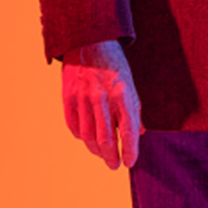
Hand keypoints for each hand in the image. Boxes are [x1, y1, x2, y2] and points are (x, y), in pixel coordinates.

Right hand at [61, 39, 141, 168]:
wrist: (89, 42)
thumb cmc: (114, 66)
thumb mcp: (131, 84)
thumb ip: (135, 110)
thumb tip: (139, 134)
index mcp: (122, 93)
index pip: (127, 130)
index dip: (130, 150)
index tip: (130, 163)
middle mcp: (102, 97)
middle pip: (106, 138)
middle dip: (111, 157)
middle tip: (114, 165)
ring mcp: (83, 98)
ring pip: (88, 137)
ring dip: (96, 151)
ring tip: (103, 155)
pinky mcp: (68, 98)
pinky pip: (74, 127)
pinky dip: (81, 137)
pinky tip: (88, 139)